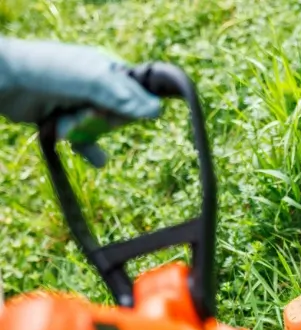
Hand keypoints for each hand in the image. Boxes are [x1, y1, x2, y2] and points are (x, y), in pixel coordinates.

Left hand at [0, 37, 160, 165]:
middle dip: (104, 120)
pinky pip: (86, 140)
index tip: (123, 112)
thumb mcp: (92, 81)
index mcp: (108, 71)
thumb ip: (122, 96)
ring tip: (68, 126)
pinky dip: (89, 149)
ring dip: (89, 133)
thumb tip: (158, 112)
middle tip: (86, 113)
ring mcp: (81, 104)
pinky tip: (97, 160)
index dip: (136, 106)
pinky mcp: (66, 121)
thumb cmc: (50, 71)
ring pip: (101, 128)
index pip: (139, 92)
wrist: (6, 80)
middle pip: (120, 115)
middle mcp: (98, 87)